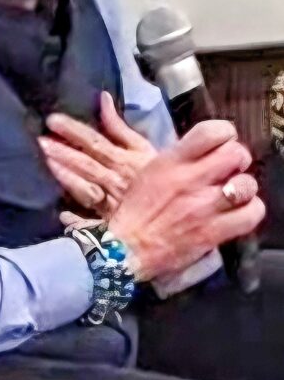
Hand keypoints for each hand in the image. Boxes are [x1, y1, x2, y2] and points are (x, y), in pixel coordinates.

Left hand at [38, 91, 155, 216]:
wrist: (178, 208)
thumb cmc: (158, 175)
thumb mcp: (143, 147)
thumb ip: (119, 126)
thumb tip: (102, 98)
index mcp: (123, 160)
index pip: (95, 143)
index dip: (74, 131)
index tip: (53, 121)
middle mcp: (115, 180)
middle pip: (86, 164)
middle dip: (63, 152)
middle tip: (40, 141)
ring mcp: (112, 203)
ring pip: (85, 189)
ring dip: (66, 176)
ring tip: (47, 163)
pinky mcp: (111, 224)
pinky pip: (92, 223)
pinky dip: (77, 220)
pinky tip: (64, 214)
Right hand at [103, 120, 263, 280]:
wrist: (127, 247)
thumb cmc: (136, 209)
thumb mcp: (151, 171)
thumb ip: (179, 157)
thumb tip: (206, 149)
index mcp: (173, 161)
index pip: (212, 131)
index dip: (225, 134)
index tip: (222, 143)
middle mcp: (191, 179)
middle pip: (236, 154)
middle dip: (238, 160)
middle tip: (230, 170)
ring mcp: (205, 206)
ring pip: (247, 184)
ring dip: (244, 188)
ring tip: (233, 194)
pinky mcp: (214, 231)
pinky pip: (251, 214)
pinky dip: (250, 211)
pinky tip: (238, 213)